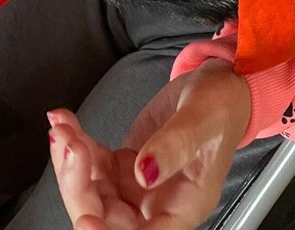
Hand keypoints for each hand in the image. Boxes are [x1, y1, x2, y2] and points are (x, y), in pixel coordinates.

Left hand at [48, 60, 250, 229]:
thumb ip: (175, 145)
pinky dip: (75, 146)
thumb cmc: (223, 104)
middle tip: (69, 145)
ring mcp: (138, 187)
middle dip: (80, 184)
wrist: (219, 84)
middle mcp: (157, 204)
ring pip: (91, 193)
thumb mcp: (203, 118)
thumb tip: (144, 172)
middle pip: (106, 216)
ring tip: (64, 128)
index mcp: (184, 205)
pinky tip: (67, 125)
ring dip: (71, 163)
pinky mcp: (125, 167)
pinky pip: (91, 167)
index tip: (87, 218)